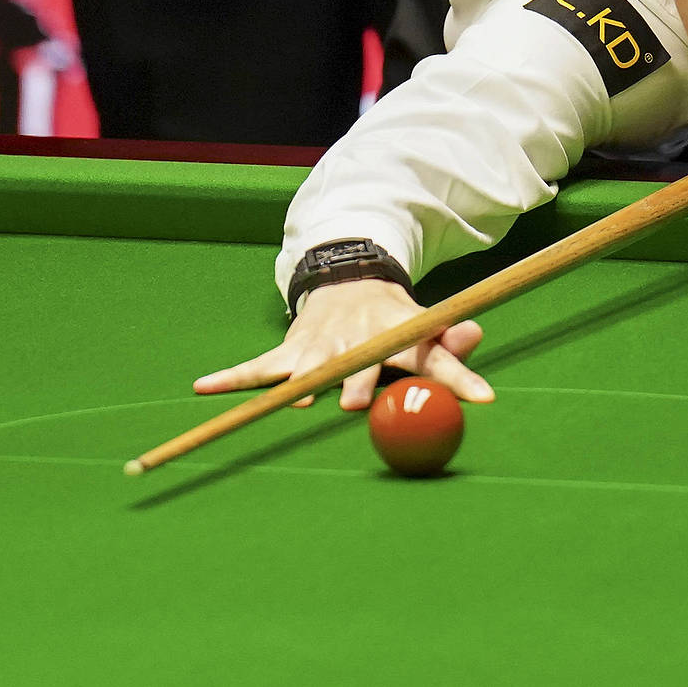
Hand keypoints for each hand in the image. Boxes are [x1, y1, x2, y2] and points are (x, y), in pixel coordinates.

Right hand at [193, 278, 494, 410]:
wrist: (347, 282)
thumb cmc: (391, 320)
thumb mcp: (425, 325)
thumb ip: (451, 342)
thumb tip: (477, 335)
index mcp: (399, 338)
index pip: (434, 358)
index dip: (459, 377)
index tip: (483, 396)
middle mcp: (358, 344)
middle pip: (359, 367)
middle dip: (357, 384)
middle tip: (354, 405)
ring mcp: (319, 348)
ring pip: (308, 369)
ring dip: (301, 385)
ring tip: (299, 401)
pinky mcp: (290, 350)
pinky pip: (257, 368)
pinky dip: (231, 379)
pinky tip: (204, 388)